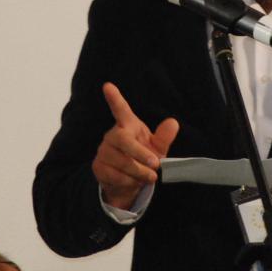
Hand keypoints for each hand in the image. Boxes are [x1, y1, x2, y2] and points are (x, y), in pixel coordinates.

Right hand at [91, 82, 178, 209]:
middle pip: (122, 139)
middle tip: (156, 164)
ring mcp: (103, 151)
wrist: (129, 184)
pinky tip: (134, 182)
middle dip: (140, 153)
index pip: (120, 110)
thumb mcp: (157, 149)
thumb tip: (173, 123)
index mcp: (128, 126)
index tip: (107, 86)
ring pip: (121, 161)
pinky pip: (115, 175)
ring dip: (139, 172)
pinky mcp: (98, 167)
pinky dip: (130, 182)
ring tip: (150, 176)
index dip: (114, 98)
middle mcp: (112, 135)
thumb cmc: (144, 160)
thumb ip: (164, 137)